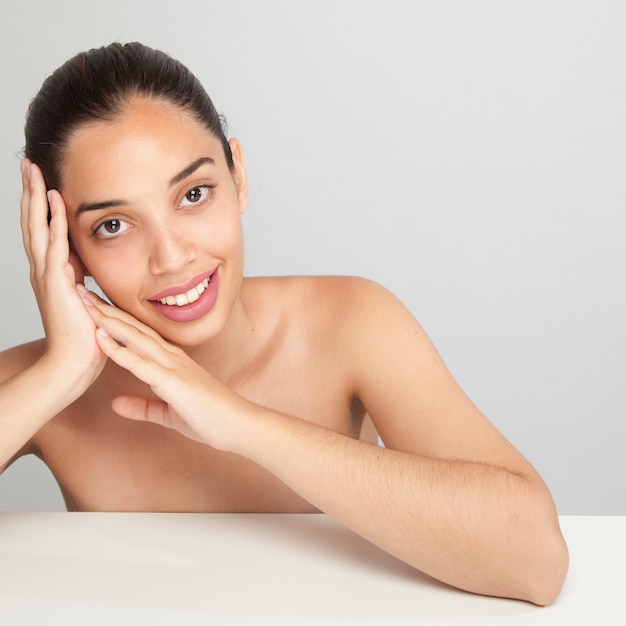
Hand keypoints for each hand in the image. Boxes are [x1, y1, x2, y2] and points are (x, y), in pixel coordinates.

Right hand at [20, 160, 105, 384]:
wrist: (76, 361)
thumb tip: (86, 263)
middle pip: (32, 222)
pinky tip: (54, 200)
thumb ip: (80, 278)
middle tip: (28, 164)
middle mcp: (44, 270)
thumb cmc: (85, 333)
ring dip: (36, 198)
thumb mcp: (83, 297)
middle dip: (30, 192)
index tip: (42, 180)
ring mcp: (48, 275)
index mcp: (51, 273)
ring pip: (38, 227)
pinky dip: (53, 221)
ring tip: (34, 171)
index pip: (42, 230)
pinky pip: (54, 245)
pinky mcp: (57, 283)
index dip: (40, 205)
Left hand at [79, 290, 252, 449]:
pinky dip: (119, 350)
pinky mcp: (173, 382)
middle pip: (135, 329)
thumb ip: (143, 406)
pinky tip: (101, 339)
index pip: (140, 335)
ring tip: (86, 305)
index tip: (95, 307)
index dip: (117, 320)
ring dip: (109, 321)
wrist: (239, 425)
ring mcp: (174, 367)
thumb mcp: (169, 414)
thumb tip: (116, 404)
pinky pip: (141, 363)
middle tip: (82, 292)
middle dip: (107, 311)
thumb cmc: (212, 418)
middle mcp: (173, 357)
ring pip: (136, 338)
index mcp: (173, 362)